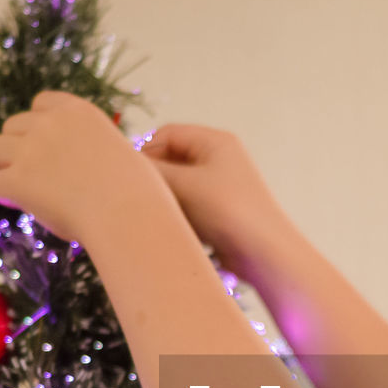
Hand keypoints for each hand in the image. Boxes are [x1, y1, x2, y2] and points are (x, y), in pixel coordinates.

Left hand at [0, 90, 156, 244]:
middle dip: (20, 148)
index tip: (50, 150)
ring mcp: (30, 149)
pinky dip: (7, 197)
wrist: (130, 215)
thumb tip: (73, 165)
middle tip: (41, 177)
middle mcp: (50, 123)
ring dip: (8, 168)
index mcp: (78, 112)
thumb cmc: (137, 193)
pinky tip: (26, 206)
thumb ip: (89, 146)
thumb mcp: (117, 151)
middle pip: (11, 126)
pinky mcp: (17, 178)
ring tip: (30, 191)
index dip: (40, 127)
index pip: (40, 103)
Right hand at [139, 124, 293, 275]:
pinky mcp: (219, 211)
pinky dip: (178, 214)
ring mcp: (220, 186)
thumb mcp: (184, 185)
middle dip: (155, 178)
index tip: (129, 177)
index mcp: (215, 141)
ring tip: (159, 214)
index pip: (166, 134)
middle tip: (140, 197)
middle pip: (171, 159)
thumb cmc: (227, 210)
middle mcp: (219, 159)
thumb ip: (151, 171)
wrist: (263, 253)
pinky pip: (188, 205)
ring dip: (166, 199)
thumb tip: (123, 166)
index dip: (145, 152)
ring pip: (178, 185)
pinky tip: (175, 228)